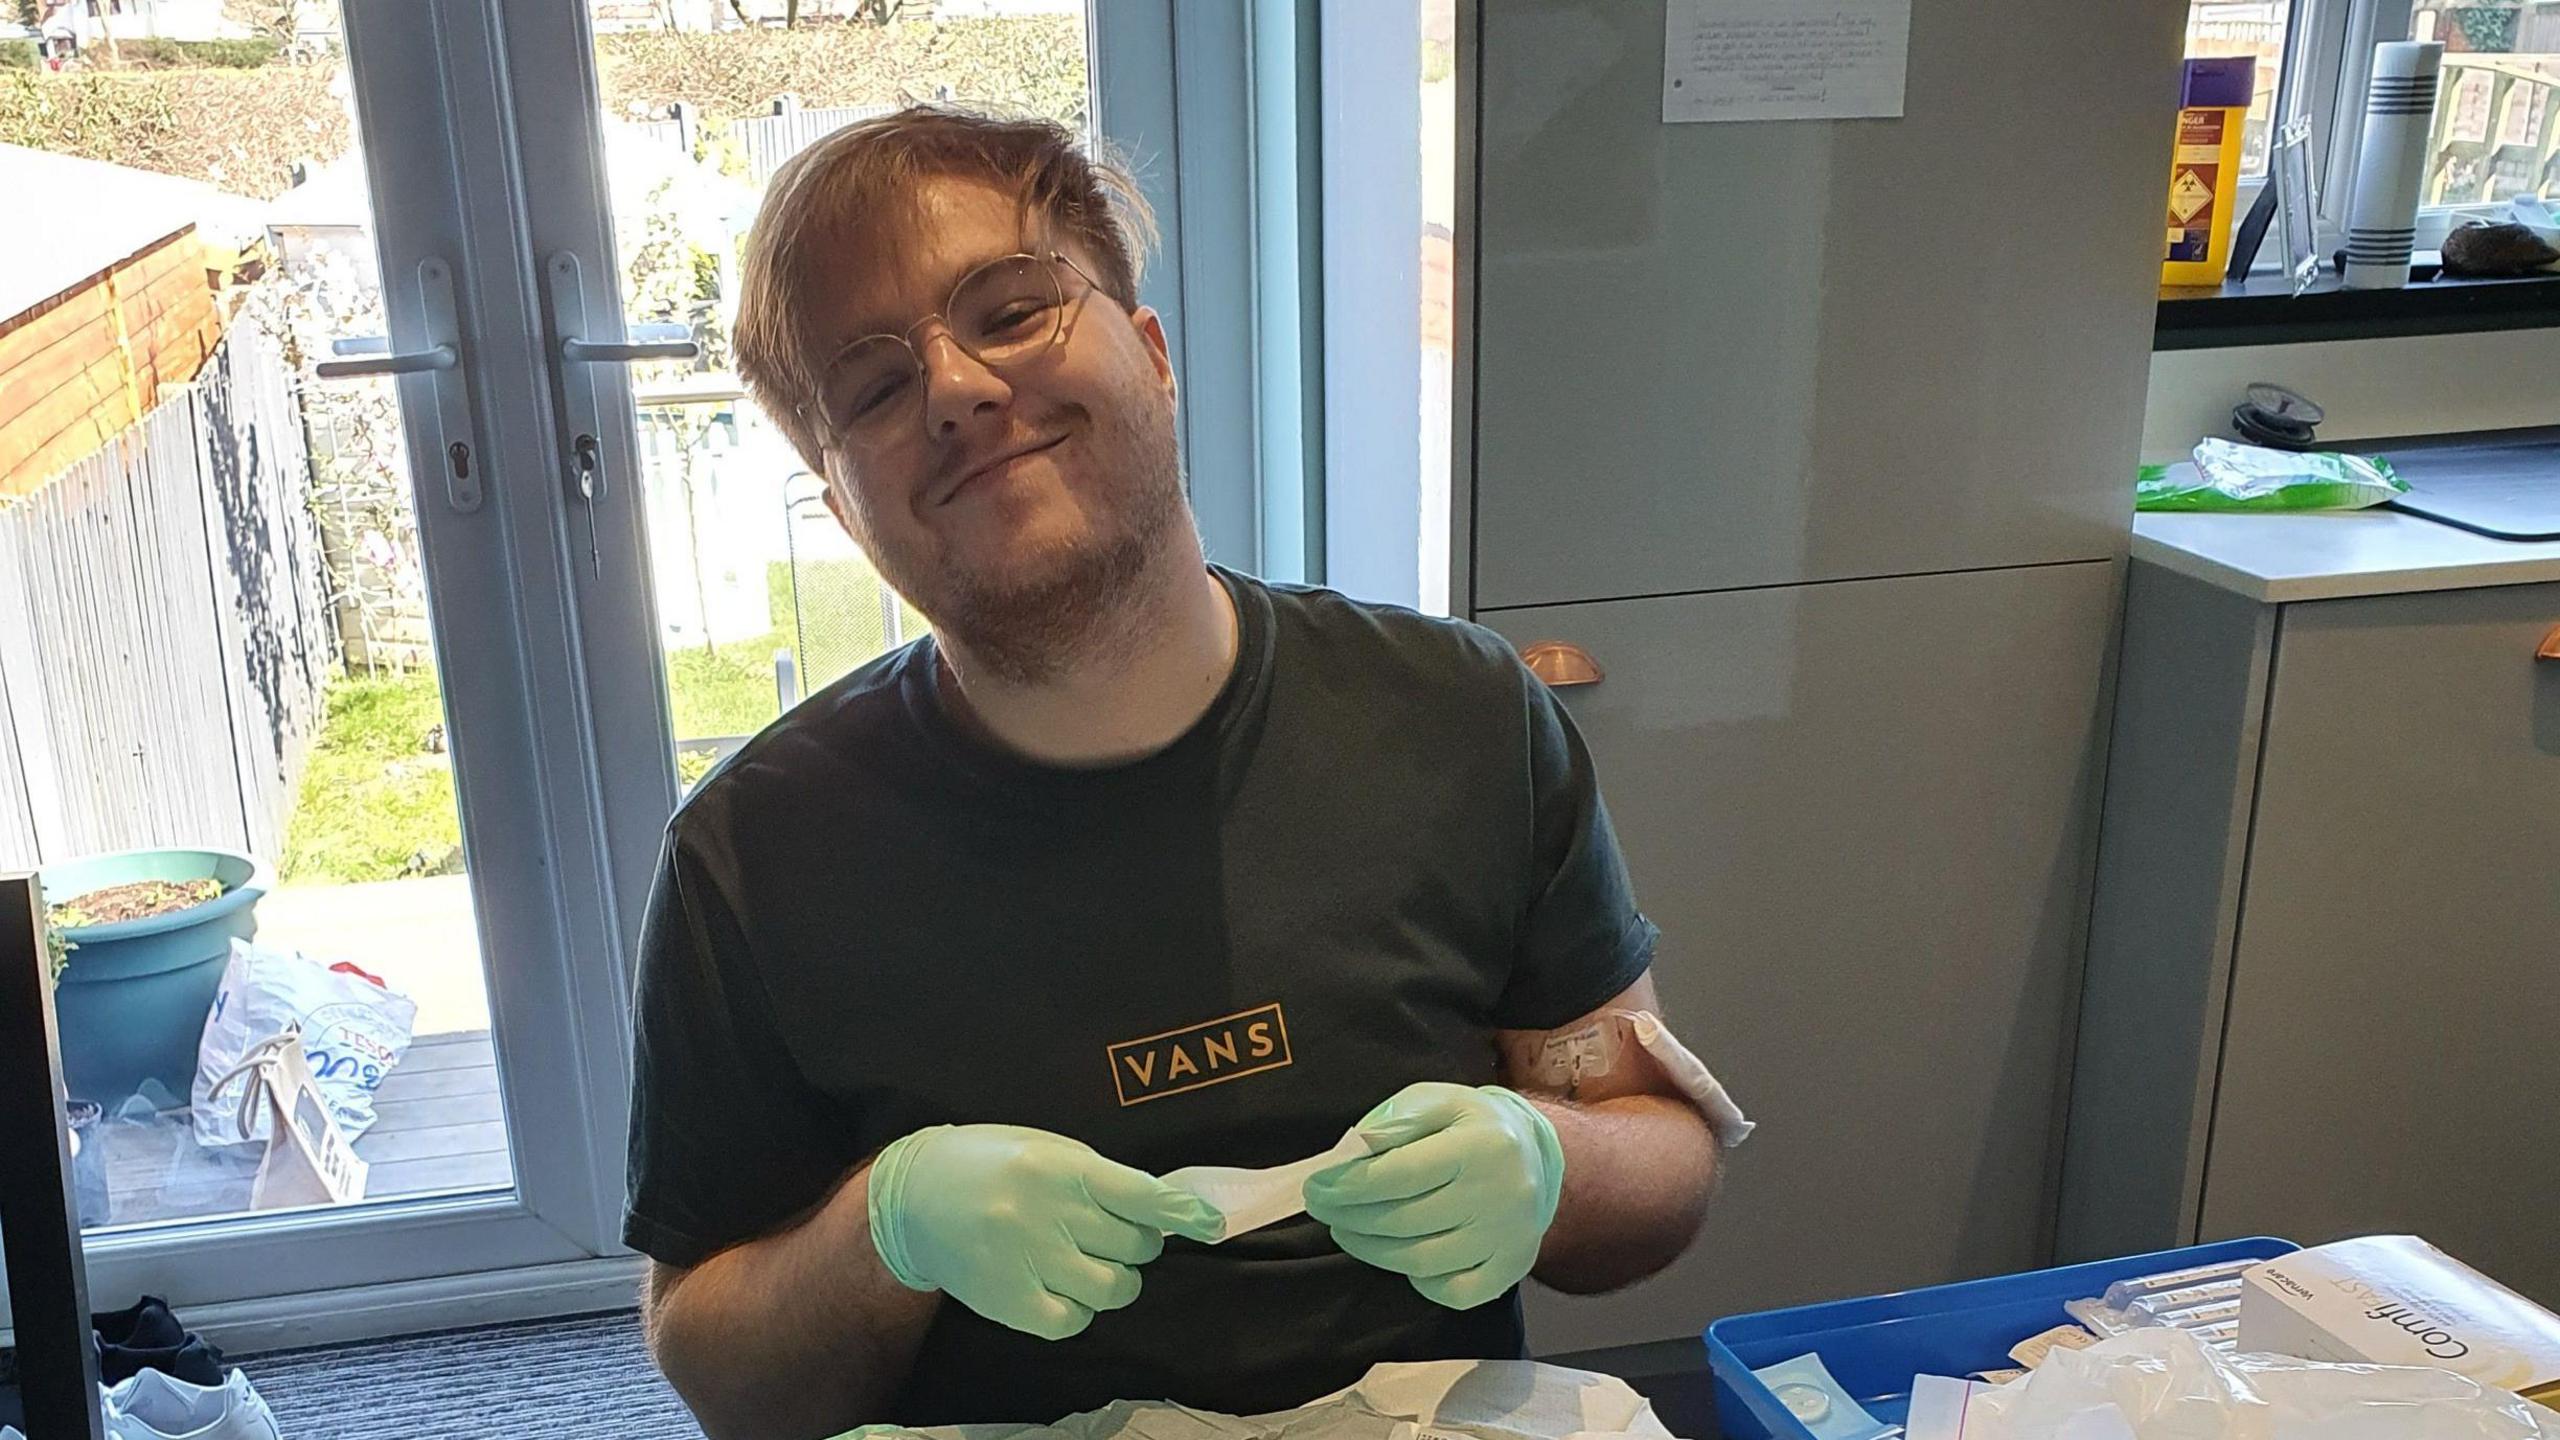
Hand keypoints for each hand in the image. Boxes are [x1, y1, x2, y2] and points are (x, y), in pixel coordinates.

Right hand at [866, 1124, 1223, 1340]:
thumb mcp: (1047, 1150)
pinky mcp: (1010, 1300)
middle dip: (1135, 1243)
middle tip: (1111, 1234)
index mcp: (1064, 1168)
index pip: (1143, 1195)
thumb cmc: (991, 1164)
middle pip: (1135, 1246)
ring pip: (1113, 1289)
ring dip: (1115, 1280)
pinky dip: (1078, 1310)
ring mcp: (1029, 1260)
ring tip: (1089, 1263)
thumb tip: (1161, 1210)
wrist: (914, 1195)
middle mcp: (1049, 1213)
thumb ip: (1101, 1179)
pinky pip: (1073, 1321)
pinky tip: (1062, 1289)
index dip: (1182, 1212)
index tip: (1210, 1223)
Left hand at [1302, 1083, 1564, 1310]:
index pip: (1401, 1174)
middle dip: (1350, 1217)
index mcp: (1481, 1145)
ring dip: (1371, 1250)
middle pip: (1405, 1221)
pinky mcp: (1511, 1269)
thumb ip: (1396, 1118)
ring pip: (1421, 1261)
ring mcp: (1508, 1238)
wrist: (1536, 1156)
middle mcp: (1501, 1194)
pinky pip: (1453, 1292)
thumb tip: (1356, 1148)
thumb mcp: (1438, 1100)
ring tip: (1347, 1231)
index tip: (1316, 1188)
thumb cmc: (1472, 1125)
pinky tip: (1401, 1257)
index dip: (1350, 1186)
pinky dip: (1419, 1281)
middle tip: (1323, 1209)